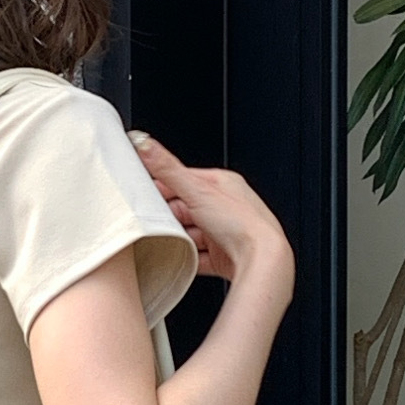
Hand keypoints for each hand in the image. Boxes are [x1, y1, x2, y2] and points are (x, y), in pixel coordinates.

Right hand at [130, 136, 291, 296]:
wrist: (262, 261)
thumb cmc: (242, 223)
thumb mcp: (197, 190)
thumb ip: (167, 168)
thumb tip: (145, 142)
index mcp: (224, 183)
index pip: (185, 179)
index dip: (162, 186)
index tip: (143, 193)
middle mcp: (228, 207)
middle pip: (187, 208)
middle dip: (168, 216)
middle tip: (151, 220)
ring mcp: (226, 233)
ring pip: (192, 233)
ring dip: (177, 238)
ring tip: (164, 240)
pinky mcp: (224, 257)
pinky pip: (199, 257)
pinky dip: (186, 258)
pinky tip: (178, 259)